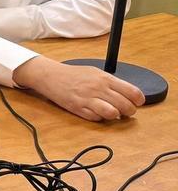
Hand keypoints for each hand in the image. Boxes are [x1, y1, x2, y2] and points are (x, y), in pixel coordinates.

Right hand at [12, 56, 145, 120]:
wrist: (51, 76)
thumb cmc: (74, 74)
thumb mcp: (96, 73)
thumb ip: (112, 83)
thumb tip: (129, 95)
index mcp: (105, 78)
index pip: (133, 92)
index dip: (138, 101)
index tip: (137, 102)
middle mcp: (98, 89)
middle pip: (126, 106)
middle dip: (129, 111)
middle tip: (126, 111)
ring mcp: (88, 99)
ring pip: (113, 114)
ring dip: (116, 116)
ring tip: (113, 113)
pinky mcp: (78, 108)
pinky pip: (97, 118)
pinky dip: (100, 118)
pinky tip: (97, 112)